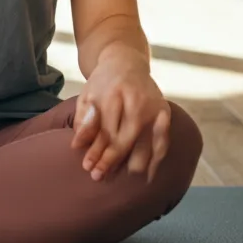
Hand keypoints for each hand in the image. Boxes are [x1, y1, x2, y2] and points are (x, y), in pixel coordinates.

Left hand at [71, 47, 169, 183]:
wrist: (126, 62)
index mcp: (113, 95)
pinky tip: (148, 175)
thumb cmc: (102, 83)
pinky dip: (155, 160)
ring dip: (132, 166)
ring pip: (145, 146)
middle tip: (98, 176)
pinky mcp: (165, 113)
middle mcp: (136, 102)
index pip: (104, 131)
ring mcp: (153, 108)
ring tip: (121, 180)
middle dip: (110, 162)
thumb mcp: (87, 96)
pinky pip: (162, 142)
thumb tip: (77, 146)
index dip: (95, 152)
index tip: (87, 167)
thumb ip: (84, 120)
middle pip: (124, 141)